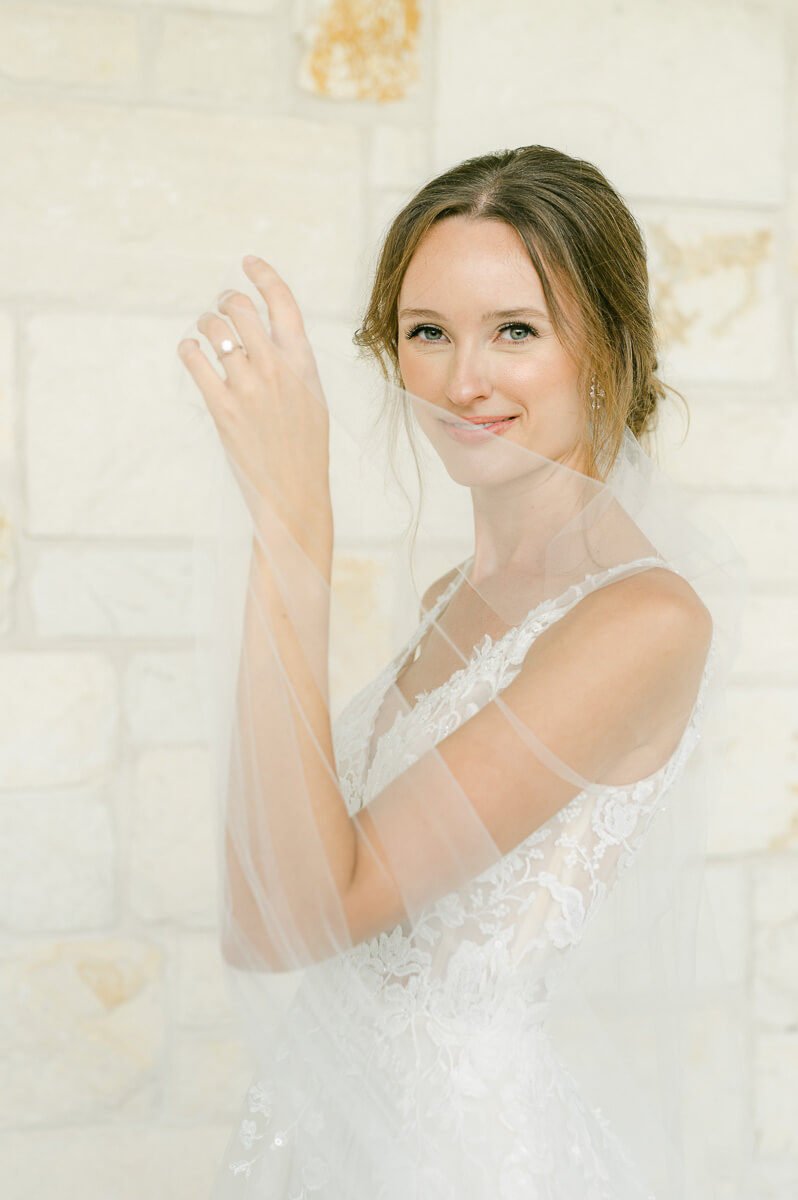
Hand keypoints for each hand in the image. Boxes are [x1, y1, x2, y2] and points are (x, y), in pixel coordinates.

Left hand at [178, 257, 331, 553]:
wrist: (294, 492)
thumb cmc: (305, 449)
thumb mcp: (313, 398)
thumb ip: (293, 364)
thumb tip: (270, 335)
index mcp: (304, 363)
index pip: (283, 302)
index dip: (263, 275)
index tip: (248, 261)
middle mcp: (276, 368)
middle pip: (241, 308)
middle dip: (226, 301)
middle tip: (221, 307)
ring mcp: (248, 387)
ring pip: (215, 329)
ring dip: (205, 324)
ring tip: (205, 334)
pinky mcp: (222, 407)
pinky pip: (195, 359)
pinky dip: (188, 349)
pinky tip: (191, 352)